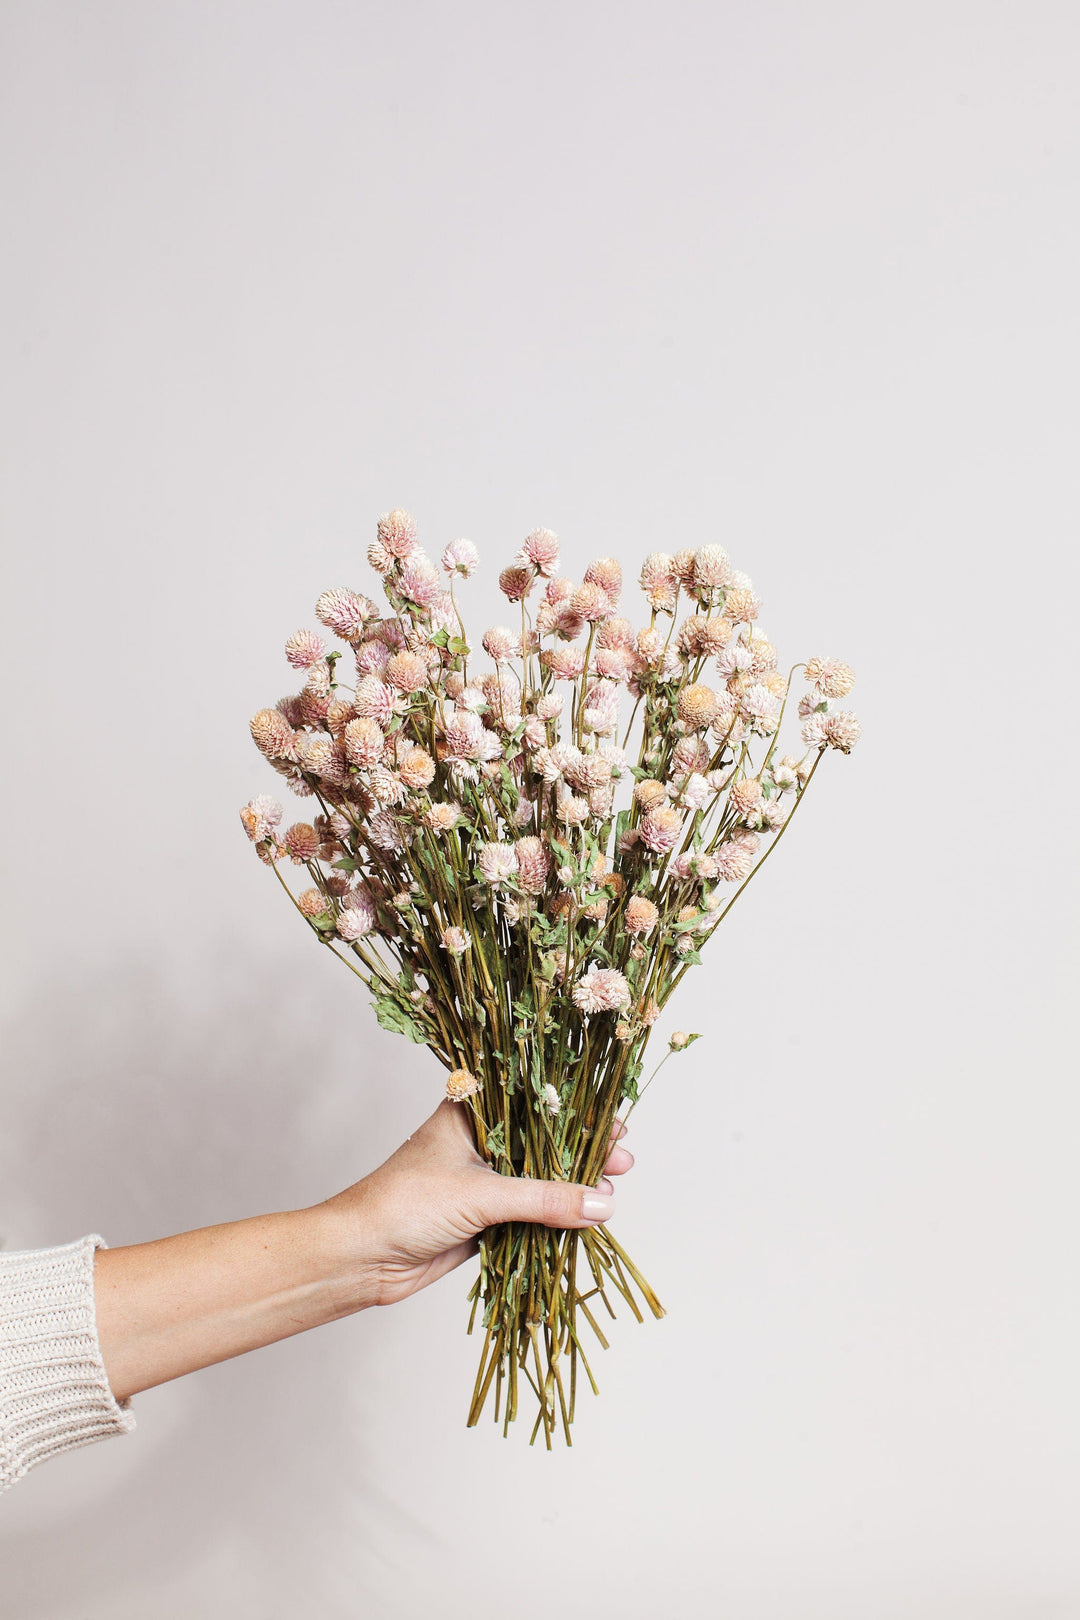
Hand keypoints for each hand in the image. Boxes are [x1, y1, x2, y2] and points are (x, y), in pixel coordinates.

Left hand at [96, 1101, 633, 1402]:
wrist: (359, 1257)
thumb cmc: (404, 1204)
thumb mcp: (480, 1195)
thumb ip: (544, 1199)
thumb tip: (600, 1203)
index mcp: (471, 1113)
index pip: (534, 1101)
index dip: (576, 1111)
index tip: (614, 1121)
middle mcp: (478, 1142)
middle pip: (543, 1141)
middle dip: (583, 1150)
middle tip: (621, 1159)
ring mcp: (481, 1181)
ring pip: (540, 1179)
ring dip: (573, 1186)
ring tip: (611, 1188)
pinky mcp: (483, 1219)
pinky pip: (530, 1214)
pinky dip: (556, 1217)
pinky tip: (586, 1219)